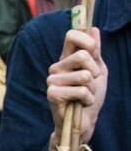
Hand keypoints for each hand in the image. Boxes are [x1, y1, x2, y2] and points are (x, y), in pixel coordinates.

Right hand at [47, 28, 106, 149]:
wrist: (85, 121)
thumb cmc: (91, 96)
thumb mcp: (98, 71)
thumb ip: (96, 52)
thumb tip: (95, 29)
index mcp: (66, 59)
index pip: (71, 36)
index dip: (87, 40)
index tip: (94, 52)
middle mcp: (57, 67)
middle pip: (82, 55)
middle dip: (95, 71)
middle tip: (92, 82)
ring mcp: (52, 80)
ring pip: (84, 75)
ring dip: (93, 88)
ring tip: (86, 96)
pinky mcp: (52, 94)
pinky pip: (80, 91)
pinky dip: (87, 99)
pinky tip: (81, 104)